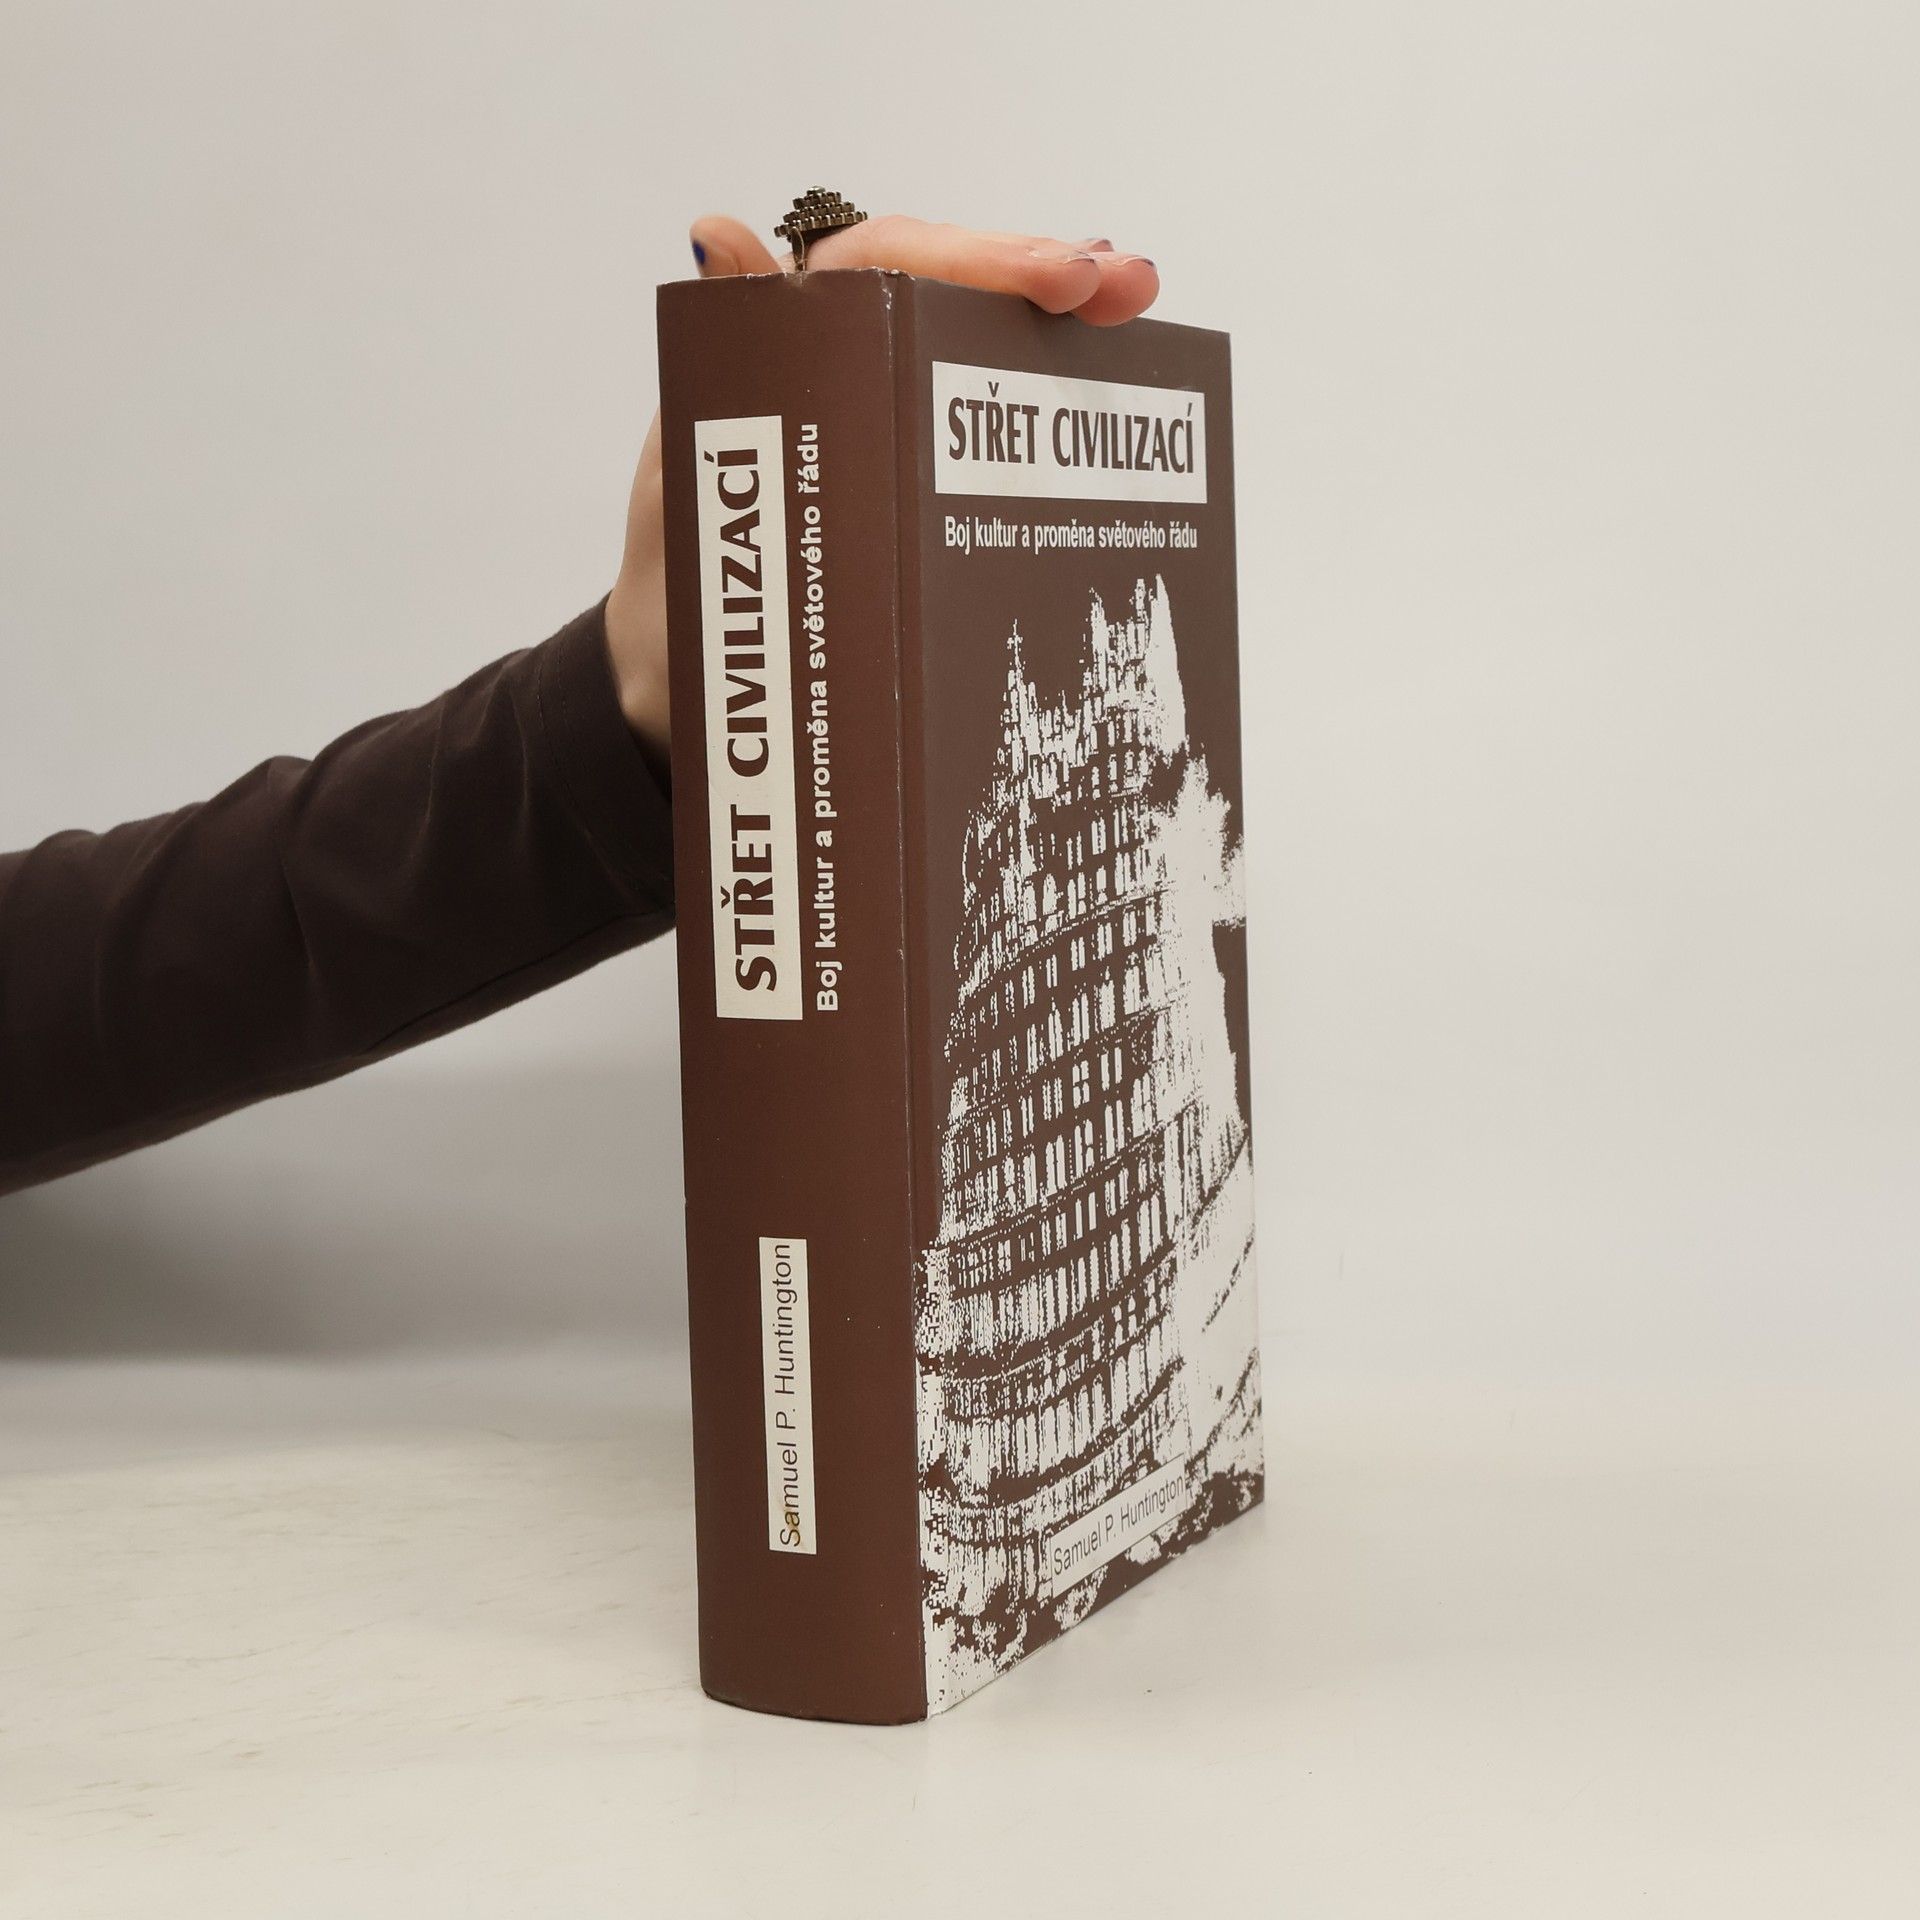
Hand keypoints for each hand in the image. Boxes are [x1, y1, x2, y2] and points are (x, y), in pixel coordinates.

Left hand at [604, 215, 1161, 756]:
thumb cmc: (680, 602)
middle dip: (1038, 274)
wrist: (692, 697)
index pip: (880, 267)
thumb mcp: (686, 496)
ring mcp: (873, 420)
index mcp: (775, 360)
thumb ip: (712, 382)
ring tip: (1130, 302)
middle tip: (1125, 286)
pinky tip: (1097, 374)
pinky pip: (976, 416)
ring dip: (1054, 320)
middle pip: (943, 288)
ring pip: (970, 341)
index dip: (972, 258)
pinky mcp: (902, 474)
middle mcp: (827, 371)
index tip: (1055, 279)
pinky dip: (1040, 393)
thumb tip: (715, 234)